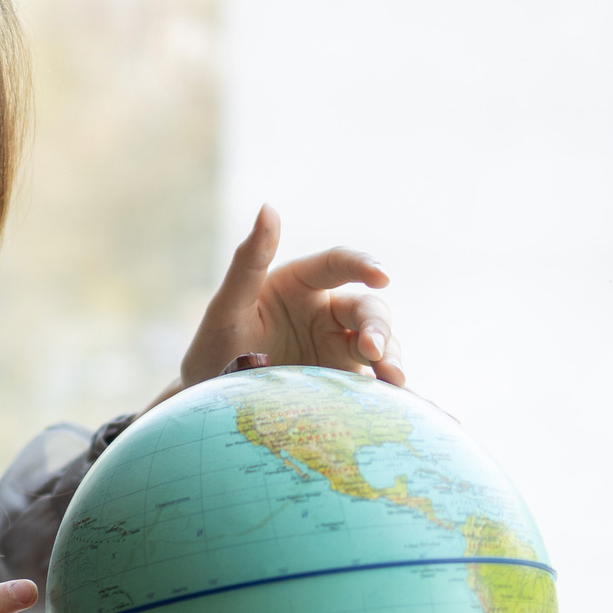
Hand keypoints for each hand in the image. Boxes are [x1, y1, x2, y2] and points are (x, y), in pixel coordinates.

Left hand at [159, 204, 402, 405]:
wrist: (212, 406)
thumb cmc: (213, 350)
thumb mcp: (227, 308)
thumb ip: (248, 261)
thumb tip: (268, 206)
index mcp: (299, 283)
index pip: (338, 264)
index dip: (362, 266)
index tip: (380, 276)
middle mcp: (324, 311)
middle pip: (366, 307)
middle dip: (377, 326)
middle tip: (373, 351)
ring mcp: (337, 347)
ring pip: (381, 342)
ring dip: (392, 357)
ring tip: (393, 379)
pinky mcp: (344, 381)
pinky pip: (376, 379)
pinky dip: (391, 386)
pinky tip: (400, 398)